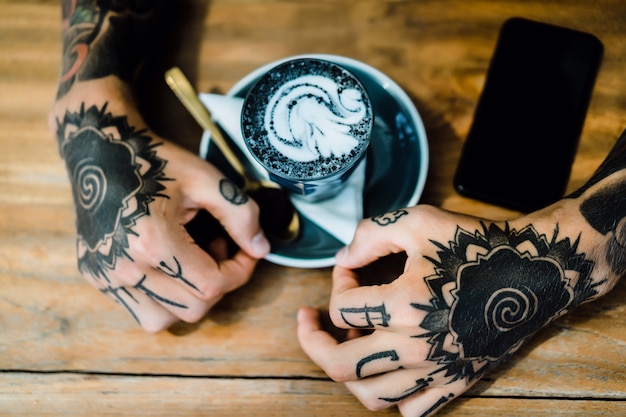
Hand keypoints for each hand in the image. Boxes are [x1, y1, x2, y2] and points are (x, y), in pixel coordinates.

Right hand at [53, 90, 269, 331]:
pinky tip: (168, 265)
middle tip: (219, 249)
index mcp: (152, 241)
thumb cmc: (154, 161)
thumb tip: (261, 249)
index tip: (246, 252)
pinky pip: (139, 309)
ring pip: (163, 320)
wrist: (100, 151)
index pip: (212, 285)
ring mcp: (105, 275)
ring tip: (191, 260)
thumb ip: (240, 214)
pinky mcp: (96, 277)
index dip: (240, 271)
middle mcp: (124, 267)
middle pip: (193, 309)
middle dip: (218, 284)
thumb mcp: (205, 179)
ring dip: (188, 298)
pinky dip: (163, 298)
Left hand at [298, 203, 606, 415]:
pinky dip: (390, 394)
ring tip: (348, 344)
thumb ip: (370, 235)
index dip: (337, 280)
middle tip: (308, 320)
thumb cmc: (476, 243)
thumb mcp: (418, 221)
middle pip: (339, 364)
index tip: (351, 268)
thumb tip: (341, 258)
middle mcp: (417, 347)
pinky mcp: (456, 383)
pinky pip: (411, 410)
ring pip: (370, 396)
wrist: (534, 272)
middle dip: (313, 339)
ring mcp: (437, 371)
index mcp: (405, 305)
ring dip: (348, 370)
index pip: (342, 306)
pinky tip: (388, 367)